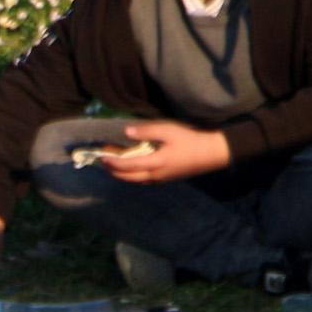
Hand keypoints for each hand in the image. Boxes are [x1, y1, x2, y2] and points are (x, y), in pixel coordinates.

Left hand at [104, 121, 229, 183]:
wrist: (210, 154)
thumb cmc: (189, 140)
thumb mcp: (168, 131)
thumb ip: (146, 131)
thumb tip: (126, 132)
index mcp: (154, 164)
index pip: (126, 165)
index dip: (112, 162)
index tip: (101, 156)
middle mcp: (155, 175)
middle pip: (128, 177)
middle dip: (113, 171)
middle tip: (103, 162)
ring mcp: (161, 179)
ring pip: (136, 180)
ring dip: (123, 174)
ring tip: (114, 165)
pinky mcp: (166, 178)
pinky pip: (144, 180)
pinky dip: (133, 175)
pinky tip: (133, 168)